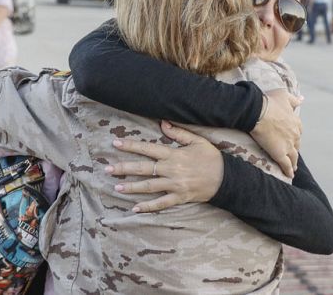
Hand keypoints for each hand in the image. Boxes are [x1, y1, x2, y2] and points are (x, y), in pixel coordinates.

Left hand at [105, 121, 223, 212]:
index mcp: (173, 154)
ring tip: (116, 187)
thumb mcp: (197, 141)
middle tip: (107, 169)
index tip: (116, 143)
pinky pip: (161, 203)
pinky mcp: (179, 197)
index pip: (148, 148)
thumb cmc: (210, 158)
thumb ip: (178, 133)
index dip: (131, 146)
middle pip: (143, 168)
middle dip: (124, 168)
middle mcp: (171, 170)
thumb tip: (162, 123)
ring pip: (149, 186)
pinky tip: (135, 208)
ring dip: (132, 187)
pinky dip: (148, 207)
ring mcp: (174, 185)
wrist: (225, 178)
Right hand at [250, 89, 302, 177]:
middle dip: (295, 150)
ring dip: (293, 163)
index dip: (295, 136)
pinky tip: (289, 175)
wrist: (258, 111)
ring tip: (293, 168)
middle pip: (297, 145)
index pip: (298, 131)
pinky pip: (285, 165)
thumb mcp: (284, 96)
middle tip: (292, 155)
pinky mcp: (279, 154)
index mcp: (295, 122)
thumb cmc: (269, 102)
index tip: (293, 139)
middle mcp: (294, 135)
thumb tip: (302, 99)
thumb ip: (294, 99)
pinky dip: (288, 170)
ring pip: (293, 157)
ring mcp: (288, 145)